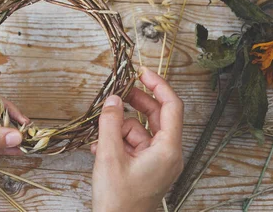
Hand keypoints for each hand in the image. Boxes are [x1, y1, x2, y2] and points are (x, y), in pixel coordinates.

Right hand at [91, 67, 183, 211]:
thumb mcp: (109, 156)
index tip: (142, 73)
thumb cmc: (118, 201)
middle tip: (119, 92)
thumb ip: (111, 123)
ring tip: (100, 133)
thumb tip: (114, 100)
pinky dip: (118, 140)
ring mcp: (157, 161)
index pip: (172, 106)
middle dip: (136, 104)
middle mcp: (168, 154)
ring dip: (120, 127)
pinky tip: (99, 146)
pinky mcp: (146, 168)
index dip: (159, 85)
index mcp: (168, 150)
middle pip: (157, 116)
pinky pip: (134, 144)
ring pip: (141, 130)